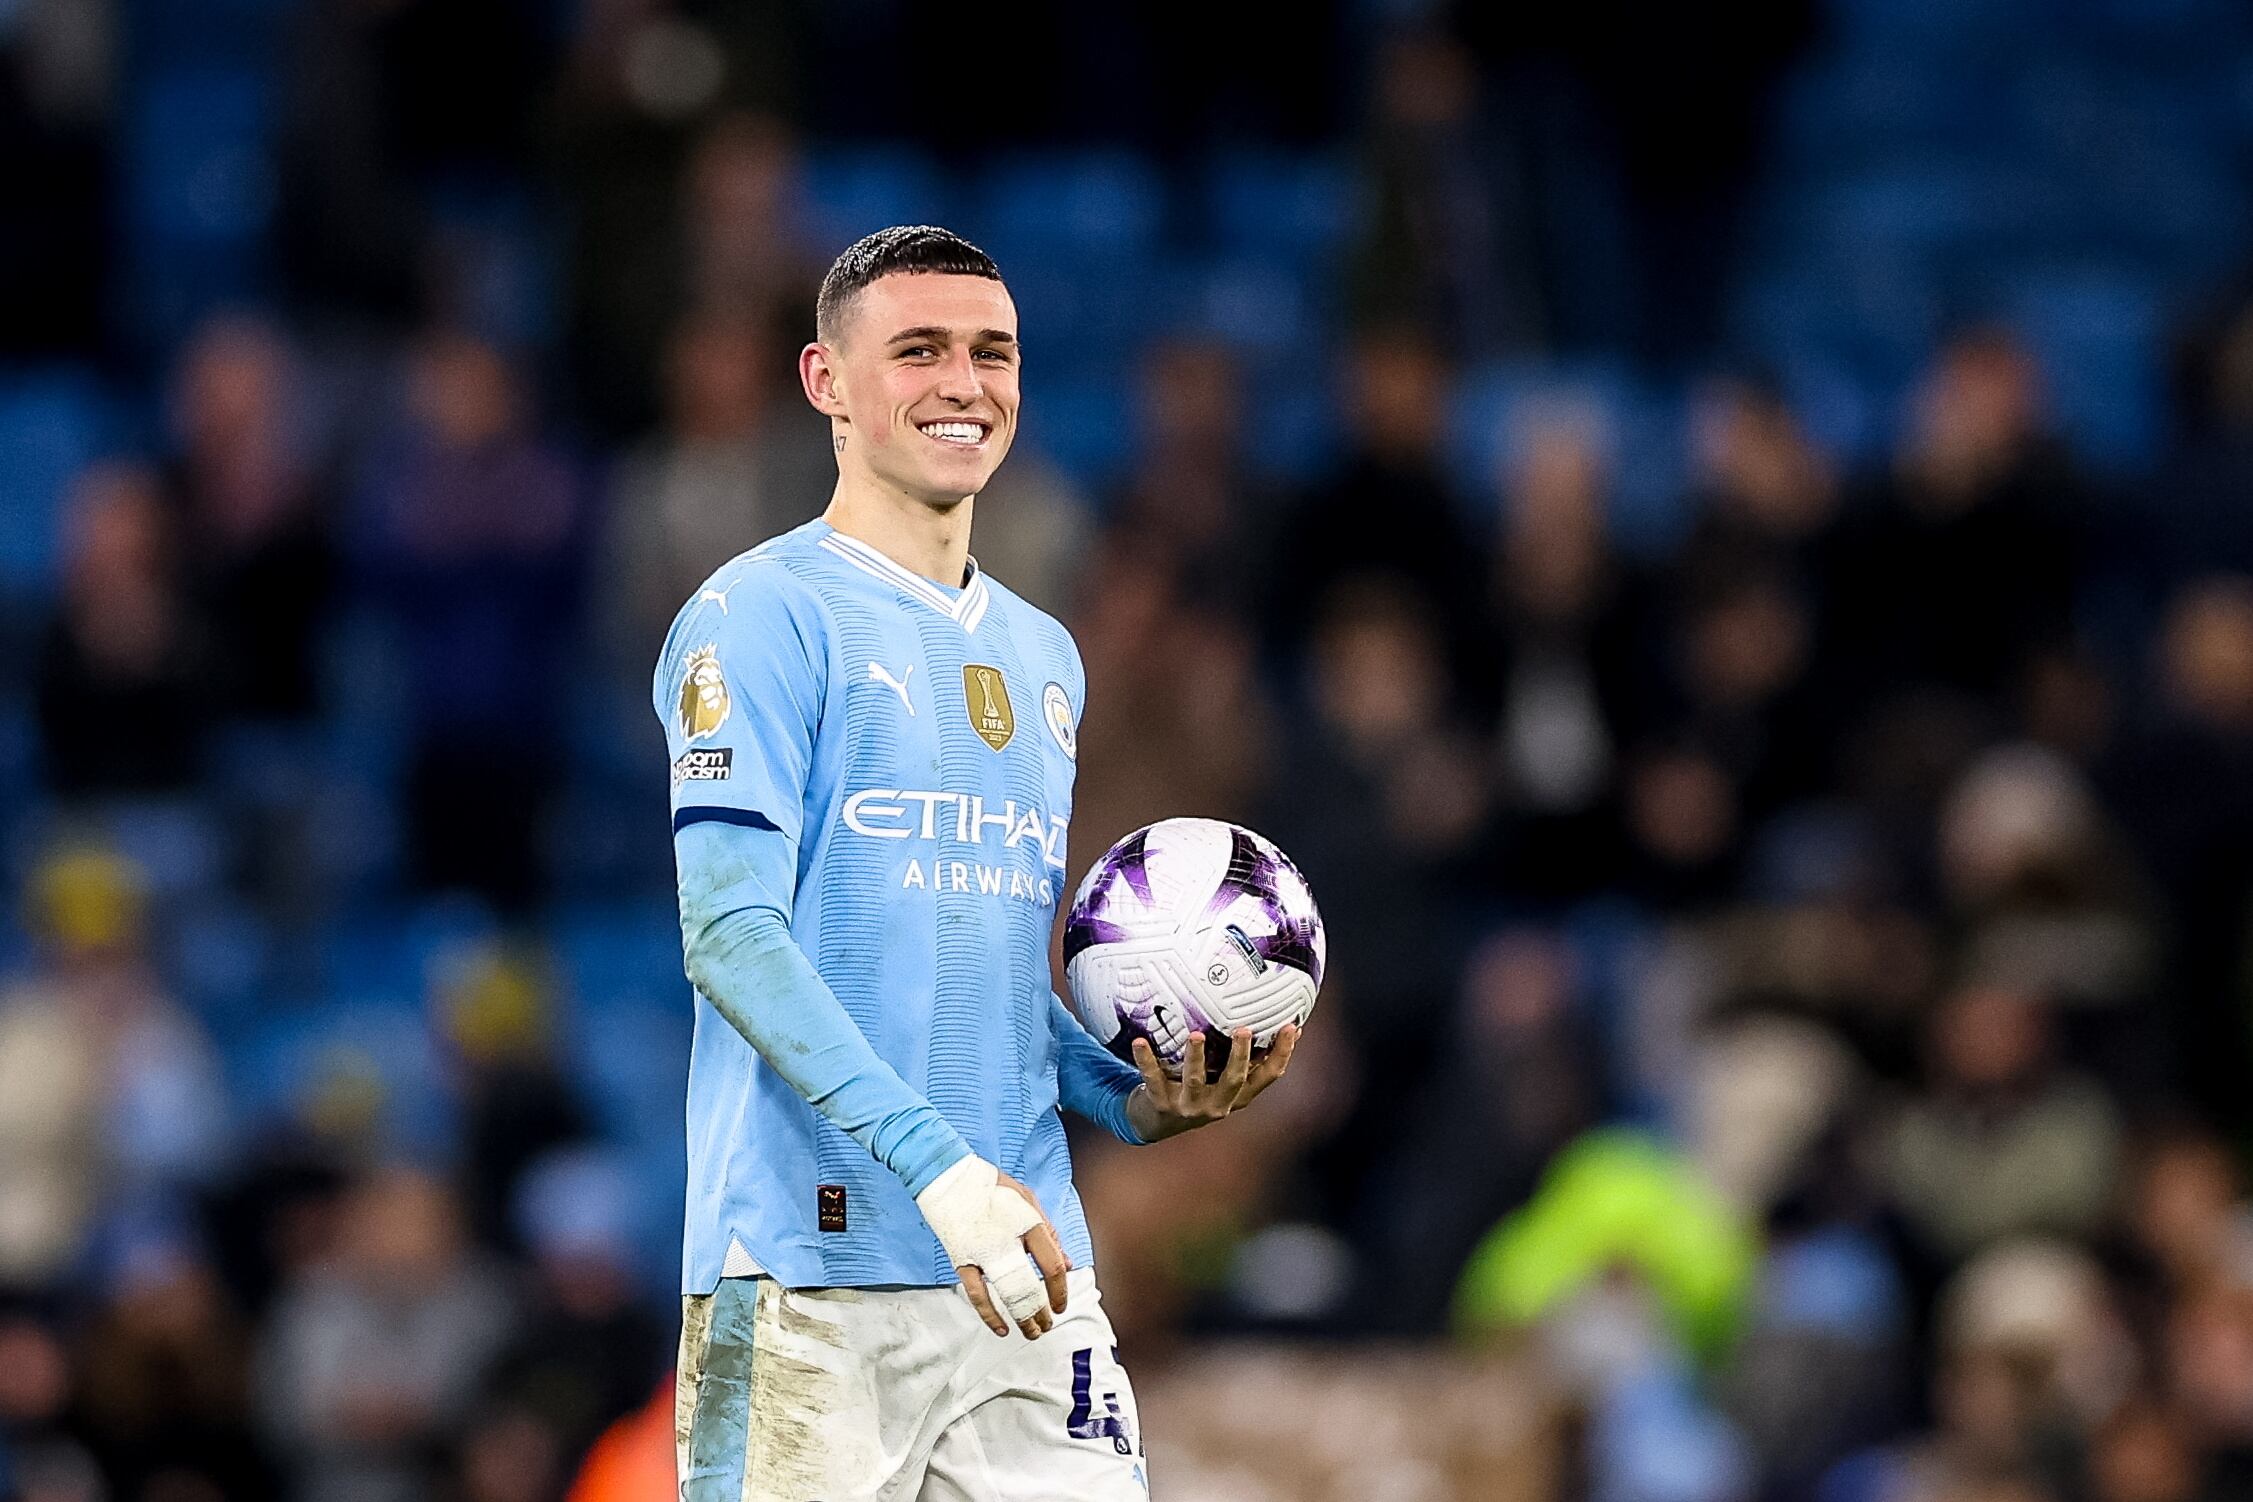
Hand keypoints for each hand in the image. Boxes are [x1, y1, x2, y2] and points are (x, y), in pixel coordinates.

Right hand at [915, 1156, 1070, 1339]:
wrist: (948, 1177)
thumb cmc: (992, 1188)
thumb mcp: (1028, 1201)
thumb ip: (1049, 1233)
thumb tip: (1067, 1264)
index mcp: (1028, 1223)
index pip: (1052, 1264)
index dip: (1060, 1290)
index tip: (1061, 1305)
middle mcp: (1006, 1240)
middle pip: (1031, 1286)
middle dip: (1042, 1311)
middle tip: (1048, 1324)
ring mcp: (982, 1252)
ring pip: (1006, 1294)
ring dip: (1022, 1318)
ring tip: (1032, 1333)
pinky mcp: (962, 1260)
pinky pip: (976, 1295)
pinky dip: (989, 1316)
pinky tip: (1000, 1329)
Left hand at [1126, 1025, 1298, 1142]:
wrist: (1154, 1122)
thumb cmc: (1196, 1089)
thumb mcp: (1222, 1078)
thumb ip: (1243, 1056)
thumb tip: (1277, 1021)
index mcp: (1237, 1096)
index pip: (1268, 1076)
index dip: (1283, 1053)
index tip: (1292, 1027)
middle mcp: (1217, 1104)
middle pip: (1235, 1080)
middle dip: (1240, 1056)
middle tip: (1244, 1030)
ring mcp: (1189, 1107)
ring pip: (1195, 1081)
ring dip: (1196, 1058)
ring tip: (1195, 1035)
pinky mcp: (1161, 1104)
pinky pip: (1153, 1079)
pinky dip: (1146, 1060)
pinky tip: (1141, 1041)